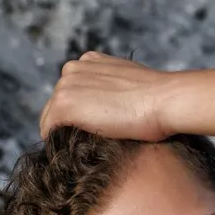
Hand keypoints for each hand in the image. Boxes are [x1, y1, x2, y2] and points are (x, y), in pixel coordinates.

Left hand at [38, 51, 174, 141]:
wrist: (165, 101)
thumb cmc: (161, 99)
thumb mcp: (134, 85)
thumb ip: (116, 89)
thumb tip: (118, 108)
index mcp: (89, 61)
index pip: (74, 90)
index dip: (82, 111)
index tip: (94, 128)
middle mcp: (72, 68)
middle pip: (59, 102)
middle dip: (70, 122)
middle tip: (87, 144)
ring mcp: (65, 86)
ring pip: (51, 116)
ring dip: (63, 132)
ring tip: (81, 150)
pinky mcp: (63, 106)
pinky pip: (48, 128)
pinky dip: (57, 141)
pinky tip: (72, 153)